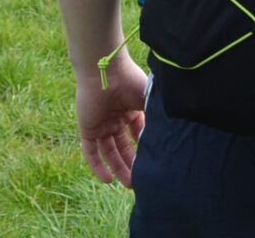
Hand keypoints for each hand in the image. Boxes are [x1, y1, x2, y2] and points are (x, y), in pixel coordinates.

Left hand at [75, 54, 147, 187]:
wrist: (106, 71)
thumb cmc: (130, 80)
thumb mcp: (147, 99)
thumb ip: (154, 117)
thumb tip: (166, 134)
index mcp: (131, 110)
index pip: (138, 134)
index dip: (144, 148)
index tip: (153, 163)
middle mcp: (116, 119)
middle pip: (123, 147)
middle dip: (131, 164)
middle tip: (139, 181)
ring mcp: (101, 125)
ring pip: (109, 152)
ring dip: (117, 168)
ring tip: (128, 184)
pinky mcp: (88, 129)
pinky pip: (90, 152)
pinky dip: (97, 166)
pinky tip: (107, 180)